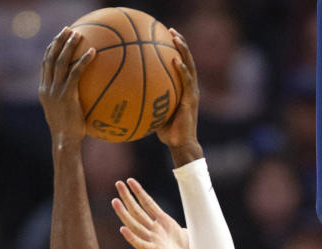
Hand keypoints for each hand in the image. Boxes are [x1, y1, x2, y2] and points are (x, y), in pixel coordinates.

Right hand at [39, 27, 94, 140]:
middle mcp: (47, 88)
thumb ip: (68, 100)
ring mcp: (56, 91)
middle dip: (58, 41)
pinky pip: (76, 73)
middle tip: (68, 30)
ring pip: (60, 61)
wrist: (65, 142)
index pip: (45, 64)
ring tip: (78, 35)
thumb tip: (81, 94)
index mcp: (44, 91)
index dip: (51, 49)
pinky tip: (93, 53)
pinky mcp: (67, 95)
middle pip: (50, 58)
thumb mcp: (64, 113)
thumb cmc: (68, 132)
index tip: (58, 38)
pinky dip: (84, 61)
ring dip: (68, 45)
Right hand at [111, 178, 198, 248]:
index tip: (130, 181)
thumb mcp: (189, 232)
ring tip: (115, 201)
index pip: (149, 204)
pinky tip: (122, 229)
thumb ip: (185, 222)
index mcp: (164, 224)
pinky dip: (132, 238)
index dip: (140, 192)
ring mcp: (155, 242)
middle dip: (128, 197)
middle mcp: (156, 232)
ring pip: (136, 225)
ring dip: (124, 214)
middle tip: (117, 183)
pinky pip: (142, 245)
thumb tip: (189, 213)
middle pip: (138, 211)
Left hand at [155, 30, 202, 162]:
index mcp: (184, 89)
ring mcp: (192, 94)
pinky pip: (186, 82)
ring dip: (183, 51)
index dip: (176, 50)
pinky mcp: (191, 101)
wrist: (181, 145)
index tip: (167, 36)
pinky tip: (175, 61)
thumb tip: (128, 95)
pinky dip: (182, 70)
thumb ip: (149, 101)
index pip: (182, 65)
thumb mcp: (156, 112)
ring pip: (190, 67)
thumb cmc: (168, 132)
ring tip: (176, 38)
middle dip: (180, 44)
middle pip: (188, 60)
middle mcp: (190, 88)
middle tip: (171, 30)